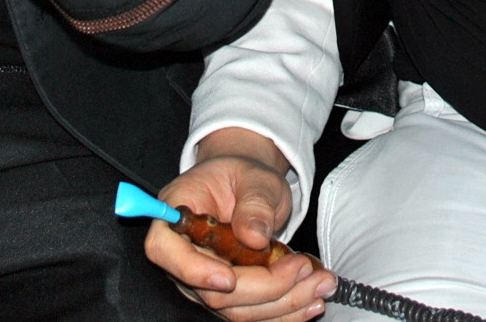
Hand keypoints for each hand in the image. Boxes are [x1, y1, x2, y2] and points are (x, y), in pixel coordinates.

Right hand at [145, 128, 333, 320]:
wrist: (248, 187)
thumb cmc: (243, 176)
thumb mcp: (254, 176)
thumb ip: (255, 202)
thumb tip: (254, 236)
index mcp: (176, 216)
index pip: (165, 251)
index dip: (194, 270)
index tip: (229, 277)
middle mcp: (184, 256)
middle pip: (211, 292)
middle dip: (264, 288)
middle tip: (305, 268)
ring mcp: (204, 281)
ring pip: (237, 310)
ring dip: (283, 303)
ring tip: (321, 283)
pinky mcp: (230, 296)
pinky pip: (254, 313)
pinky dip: (286, 311)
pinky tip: (312, 300)